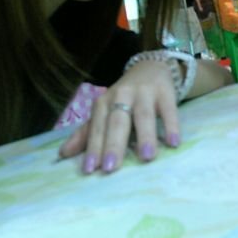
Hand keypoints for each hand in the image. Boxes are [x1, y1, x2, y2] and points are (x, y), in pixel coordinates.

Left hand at [58, 61, 179, 174]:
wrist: (151, 68)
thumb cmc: (124, 97)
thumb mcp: (104, 110)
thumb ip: (86, 132)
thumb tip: (63, 154)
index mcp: (103, 102)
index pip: (97, 127)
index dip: (93, 147)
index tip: (91, 169)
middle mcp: (122, 95)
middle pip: (117, 121)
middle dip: (114, 144)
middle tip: (111, 168)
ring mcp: (145, 93)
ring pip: (143, 115)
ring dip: (145, 136)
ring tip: (146, 157)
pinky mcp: (166, 92)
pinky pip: (169, 110)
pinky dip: (172, 126)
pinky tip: (173, 143)